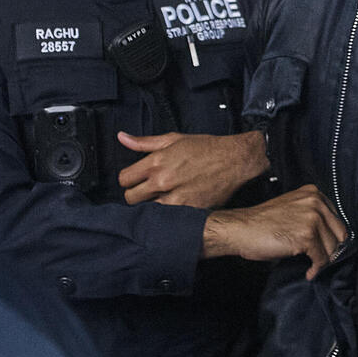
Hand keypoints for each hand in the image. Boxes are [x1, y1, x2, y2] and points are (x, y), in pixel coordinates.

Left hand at [118, 130, 268, 208]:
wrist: (235, 160)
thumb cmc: (207, 148)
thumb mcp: (174, 139)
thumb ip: (145, 142)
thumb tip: (122, 137)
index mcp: (156, 162)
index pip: (124, 179)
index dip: (129, 179)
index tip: (138, 179)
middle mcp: (163, 181)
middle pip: (131, 198)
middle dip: (138, 194)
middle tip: (150, 190)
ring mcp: (176, 198)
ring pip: (147, 211)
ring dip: (153, 206)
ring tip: (165, 198)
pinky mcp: (189, 211)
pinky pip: (168, 219)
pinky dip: (170, 214)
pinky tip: (177, 206)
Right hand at [202, 185, 347, 279]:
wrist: (240, 229)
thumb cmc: (262, 223)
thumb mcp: (292, 207)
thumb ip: (312, 214)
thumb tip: (330, 236)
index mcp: (314, 193)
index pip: (337, 220)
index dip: (332, 237)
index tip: (325, 248)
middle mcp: (316, 202)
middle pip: (339, 233)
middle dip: (332, 250)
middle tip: (321, 260)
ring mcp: (313, 219)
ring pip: (333, 248)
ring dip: (323, 261)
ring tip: (313, 267)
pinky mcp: (307, 236)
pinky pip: (321, 259)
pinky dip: (316, 269)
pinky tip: (309, 272)